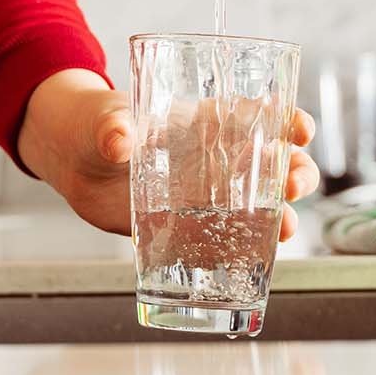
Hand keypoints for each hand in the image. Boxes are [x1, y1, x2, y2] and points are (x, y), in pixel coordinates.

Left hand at [16, 69, 319, 240]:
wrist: (76, 164)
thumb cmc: (96, 128)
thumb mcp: (103, 120)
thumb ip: (112, 128)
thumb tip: (118, 140)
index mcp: (205, 121)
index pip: (259, 115)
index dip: (286, 119)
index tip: (300, 128)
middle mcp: (215, 158)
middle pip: (272, 163)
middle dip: (295, 171)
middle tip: (293, 183)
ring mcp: (206, 195)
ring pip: (259, 204)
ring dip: (281, 214)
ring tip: (285, 227)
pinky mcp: (188, 226)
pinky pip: (225, 240)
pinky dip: (244, 250)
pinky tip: (254, 259)